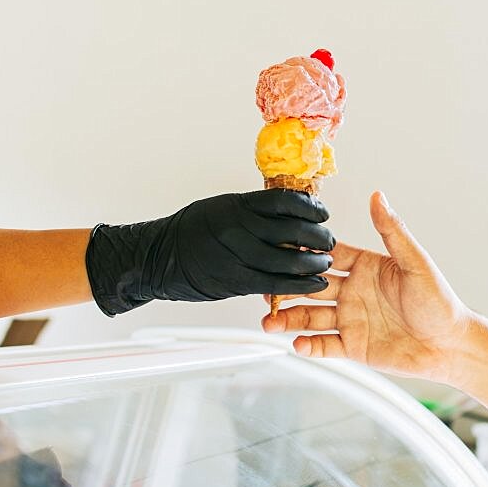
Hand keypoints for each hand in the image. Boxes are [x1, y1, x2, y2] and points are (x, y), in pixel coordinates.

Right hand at [86, 189, 333, 315]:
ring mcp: (237, 255)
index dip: (309, 207)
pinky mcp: (235, 281)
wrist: (158, 258)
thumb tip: (288, 213)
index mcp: (237, 205)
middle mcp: (238, 228)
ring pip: (287, 260)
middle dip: (317, 237)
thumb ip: (251, 211)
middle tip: (329, 241)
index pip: (284, 201)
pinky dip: (299, 285)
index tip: (322, 213)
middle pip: (291, 231)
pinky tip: (314, 284)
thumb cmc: (191, 231)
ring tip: (325, 264)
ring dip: (312, 263)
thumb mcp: (220, 208)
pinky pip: (274, 283)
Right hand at [262, 191, 471, 382]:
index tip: (280, 246)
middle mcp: (353, 291)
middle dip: (286, 287)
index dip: (304, 252)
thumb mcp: (416, 263)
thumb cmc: (440, 302)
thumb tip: (377, 196)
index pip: (327, 255)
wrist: (450, 345)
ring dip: (288, 318)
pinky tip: (296, 343)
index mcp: (365, 267)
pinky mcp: (353, 346)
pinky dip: (308, 345)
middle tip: (266, 288)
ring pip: (310, 317)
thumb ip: (393, 231)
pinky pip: (324, 345)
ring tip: (270, 322)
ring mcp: (351, 319)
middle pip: (310, 286)